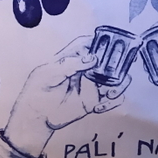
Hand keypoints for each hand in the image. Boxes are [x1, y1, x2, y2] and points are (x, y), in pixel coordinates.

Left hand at [4, 36, 130, 157]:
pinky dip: (112, 102)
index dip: (99, 41)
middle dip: (115, 61)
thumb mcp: (49, 73)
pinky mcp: (92, 102)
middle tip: (122, 64)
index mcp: (71, 59)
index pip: (87, 45)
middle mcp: (83, 70)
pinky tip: (102, 106)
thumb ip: (70, 65)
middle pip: (104, 61)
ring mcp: (89, 86)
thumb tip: (92, 58)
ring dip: (119, 83)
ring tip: (115, 89)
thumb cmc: (37, 90)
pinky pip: (109, 101)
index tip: (110, 40)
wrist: (36, 117)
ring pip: (111, 80)